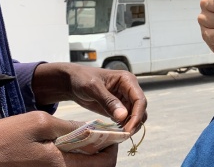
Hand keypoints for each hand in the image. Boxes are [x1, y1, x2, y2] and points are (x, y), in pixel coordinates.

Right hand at [0, 112, 118, 165]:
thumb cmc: (0, 142)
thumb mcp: (37, 122)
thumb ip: (66, 126)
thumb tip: (88, 128)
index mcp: (62, 164)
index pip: (104, 163)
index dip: (113, 146)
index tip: (112, 132)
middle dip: (102, 151)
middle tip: (99, 133)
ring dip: (87, 154)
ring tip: (82, 136)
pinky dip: (73, 158)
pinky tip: (65, 144)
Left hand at [32, 63, 146, 133]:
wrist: (72, 82)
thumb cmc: (82, 79)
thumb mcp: (93, 88)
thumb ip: (108, 101)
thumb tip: (123, 116)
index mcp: (127, 80)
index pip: (140, 99)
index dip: (137, 115)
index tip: (129, 129)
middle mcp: (129, 90)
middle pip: (140, 109)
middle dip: (135, 123)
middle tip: (123, 135)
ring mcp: (125, 99)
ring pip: (135, 116)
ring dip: (130, 126)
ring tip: (119, 135)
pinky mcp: (118, 108)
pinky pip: (126, 119)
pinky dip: (124, 127)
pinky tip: (115, 132)